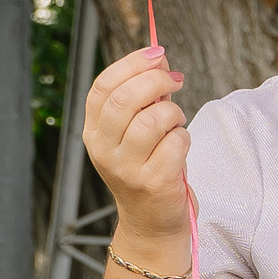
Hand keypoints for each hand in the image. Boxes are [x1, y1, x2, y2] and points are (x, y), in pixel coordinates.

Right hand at [82, 41, 189, 250]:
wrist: (151, 225)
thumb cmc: (147, 169)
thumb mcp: (133, 134)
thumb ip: (141, 99)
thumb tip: (159, 59)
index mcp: (93, 133)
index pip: (103, 87)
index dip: (131, 64)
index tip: (157, 53)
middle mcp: (103, 151)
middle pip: (124, 99)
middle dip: (156, 80)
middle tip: (176, 80)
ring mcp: (126, 169)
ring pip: (153, 119)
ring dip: (174, 112)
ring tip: (176, 121)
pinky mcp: (154, 183)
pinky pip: (176, 143)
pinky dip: (184, 138)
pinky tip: (180, 146)